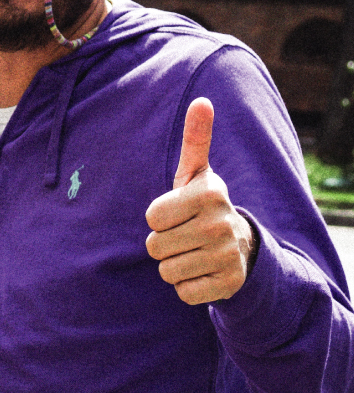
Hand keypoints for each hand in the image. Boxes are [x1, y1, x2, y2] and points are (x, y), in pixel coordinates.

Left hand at [145, 97, 256, 304]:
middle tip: (185, 235)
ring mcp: (228, 256)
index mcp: (209, 194)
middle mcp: (222, 224)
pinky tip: (202, 271)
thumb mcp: (197, 173)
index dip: (158, 218)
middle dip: (163, 243)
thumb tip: (201, 101)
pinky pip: (183, 292)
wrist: (241, 246)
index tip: (178, 213)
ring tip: (193, 251)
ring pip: (167, 271)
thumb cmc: (203, 205)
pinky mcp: (229, 285)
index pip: (151, 217)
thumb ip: (195, 139)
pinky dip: (187, 286)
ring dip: (174, 265)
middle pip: (155, 246)